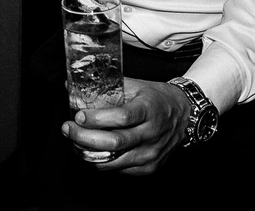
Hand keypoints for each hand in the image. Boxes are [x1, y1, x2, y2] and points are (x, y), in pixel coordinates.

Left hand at [60, 77, 189, 174]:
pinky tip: (92, 150)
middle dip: (85, 137)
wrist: (186, 115)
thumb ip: (108, 86)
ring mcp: (151, 154)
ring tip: (74, 140)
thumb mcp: (137, 86)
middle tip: (68, 129)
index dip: (97, 119)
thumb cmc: (157, 98)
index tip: (78, 115)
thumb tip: (73, 85)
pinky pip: (119, 169)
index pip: (121, 118)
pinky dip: (102, 161)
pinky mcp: (149, 168)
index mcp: (148, 110)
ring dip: (88, 152)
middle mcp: (151, 134)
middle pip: (114, 142)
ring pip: (113, 161)